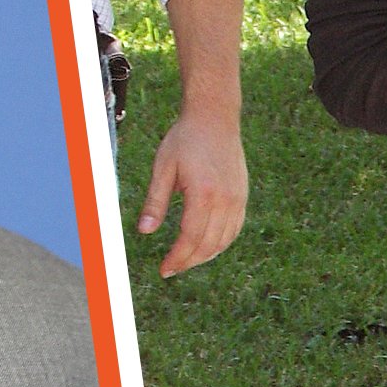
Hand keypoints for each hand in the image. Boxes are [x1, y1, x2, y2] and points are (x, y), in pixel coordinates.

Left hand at [136, 111, 247, 277]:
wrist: (214, 117)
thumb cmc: (185, 139)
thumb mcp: (163, 167)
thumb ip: (155, 202)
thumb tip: (144, 231)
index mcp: (203, 192)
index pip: (190, 237)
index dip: (177, 258)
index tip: (164, 269)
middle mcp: (224, 199)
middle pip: (208, 244)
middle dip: (188, 261)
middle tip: (171, 268)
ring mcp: (237, 198)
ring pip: (223, 241)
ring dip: (204, 256)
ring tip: (185, 260)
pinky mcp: (242, 196)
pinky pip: (234, 229)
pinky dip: (221, 243)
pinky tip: (206, 246)